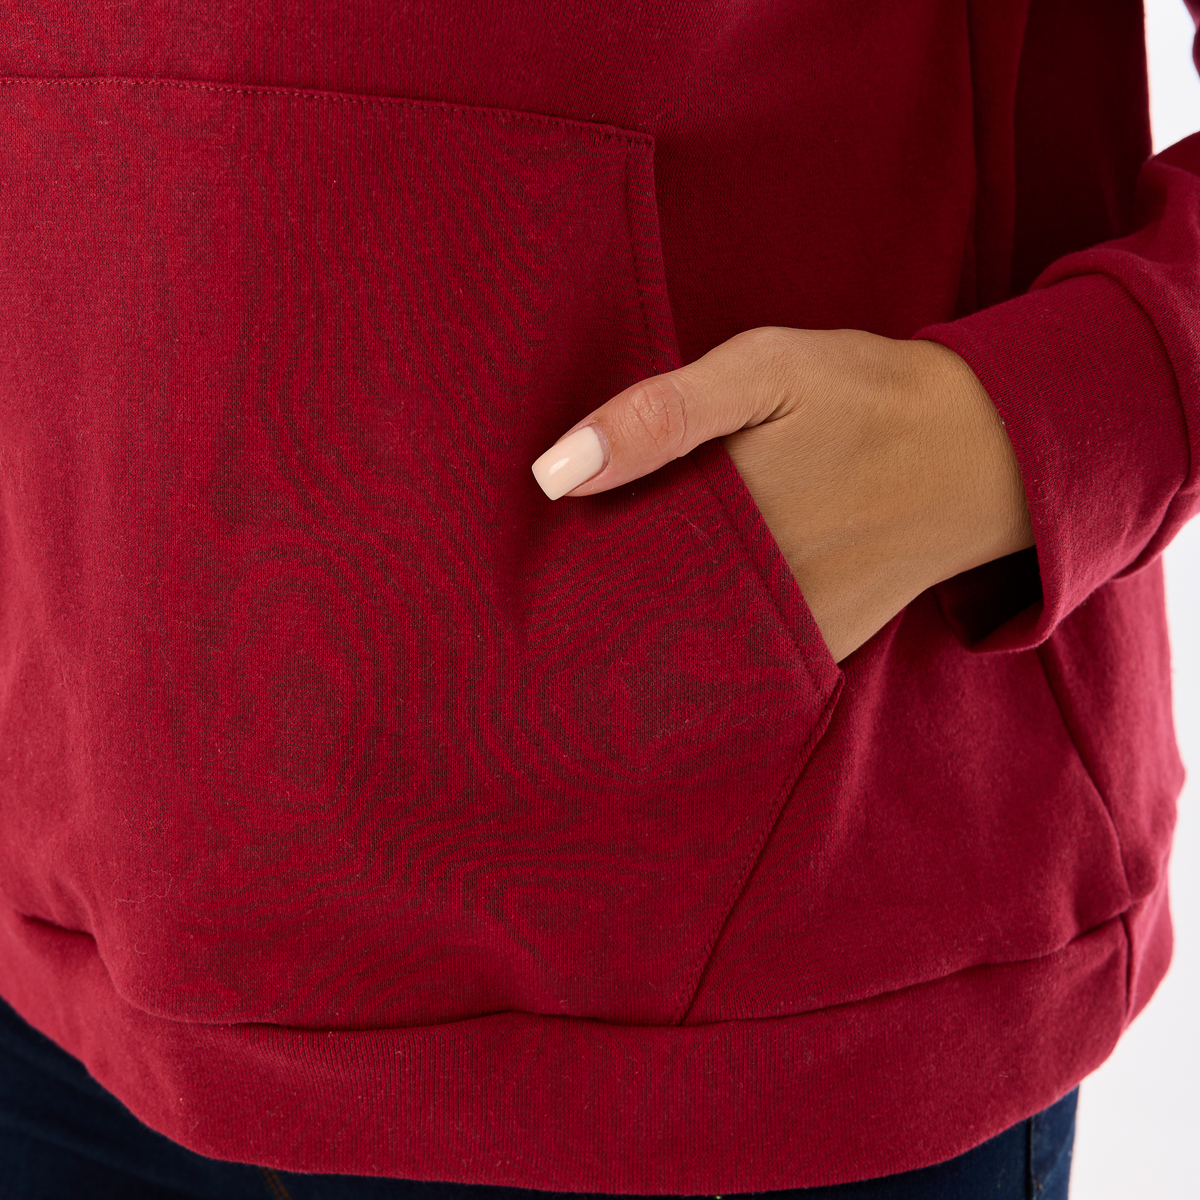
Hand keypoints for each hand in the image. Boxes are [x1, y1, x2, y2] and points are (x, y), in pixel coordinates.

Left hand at [531, 326, 1034, 662]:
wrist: (988, 450)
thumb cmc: (866, 397)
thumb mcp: (767, 371)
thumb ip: (664, 414)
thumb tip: (558, 472)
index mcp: (723, 524)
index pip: (608, 568)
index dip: (563, 570)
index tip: (524, 570)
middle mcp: (752, 595)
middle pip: (641, 618)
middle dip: (595, 609)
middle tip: (544, 604)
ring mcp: (791, 631)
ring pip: (687, 647)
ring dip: (647, 634)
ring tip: (595, 626)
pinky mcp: (823, 646)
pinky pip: (744, 663)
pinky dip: (707, 648)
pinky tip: (679, 628)